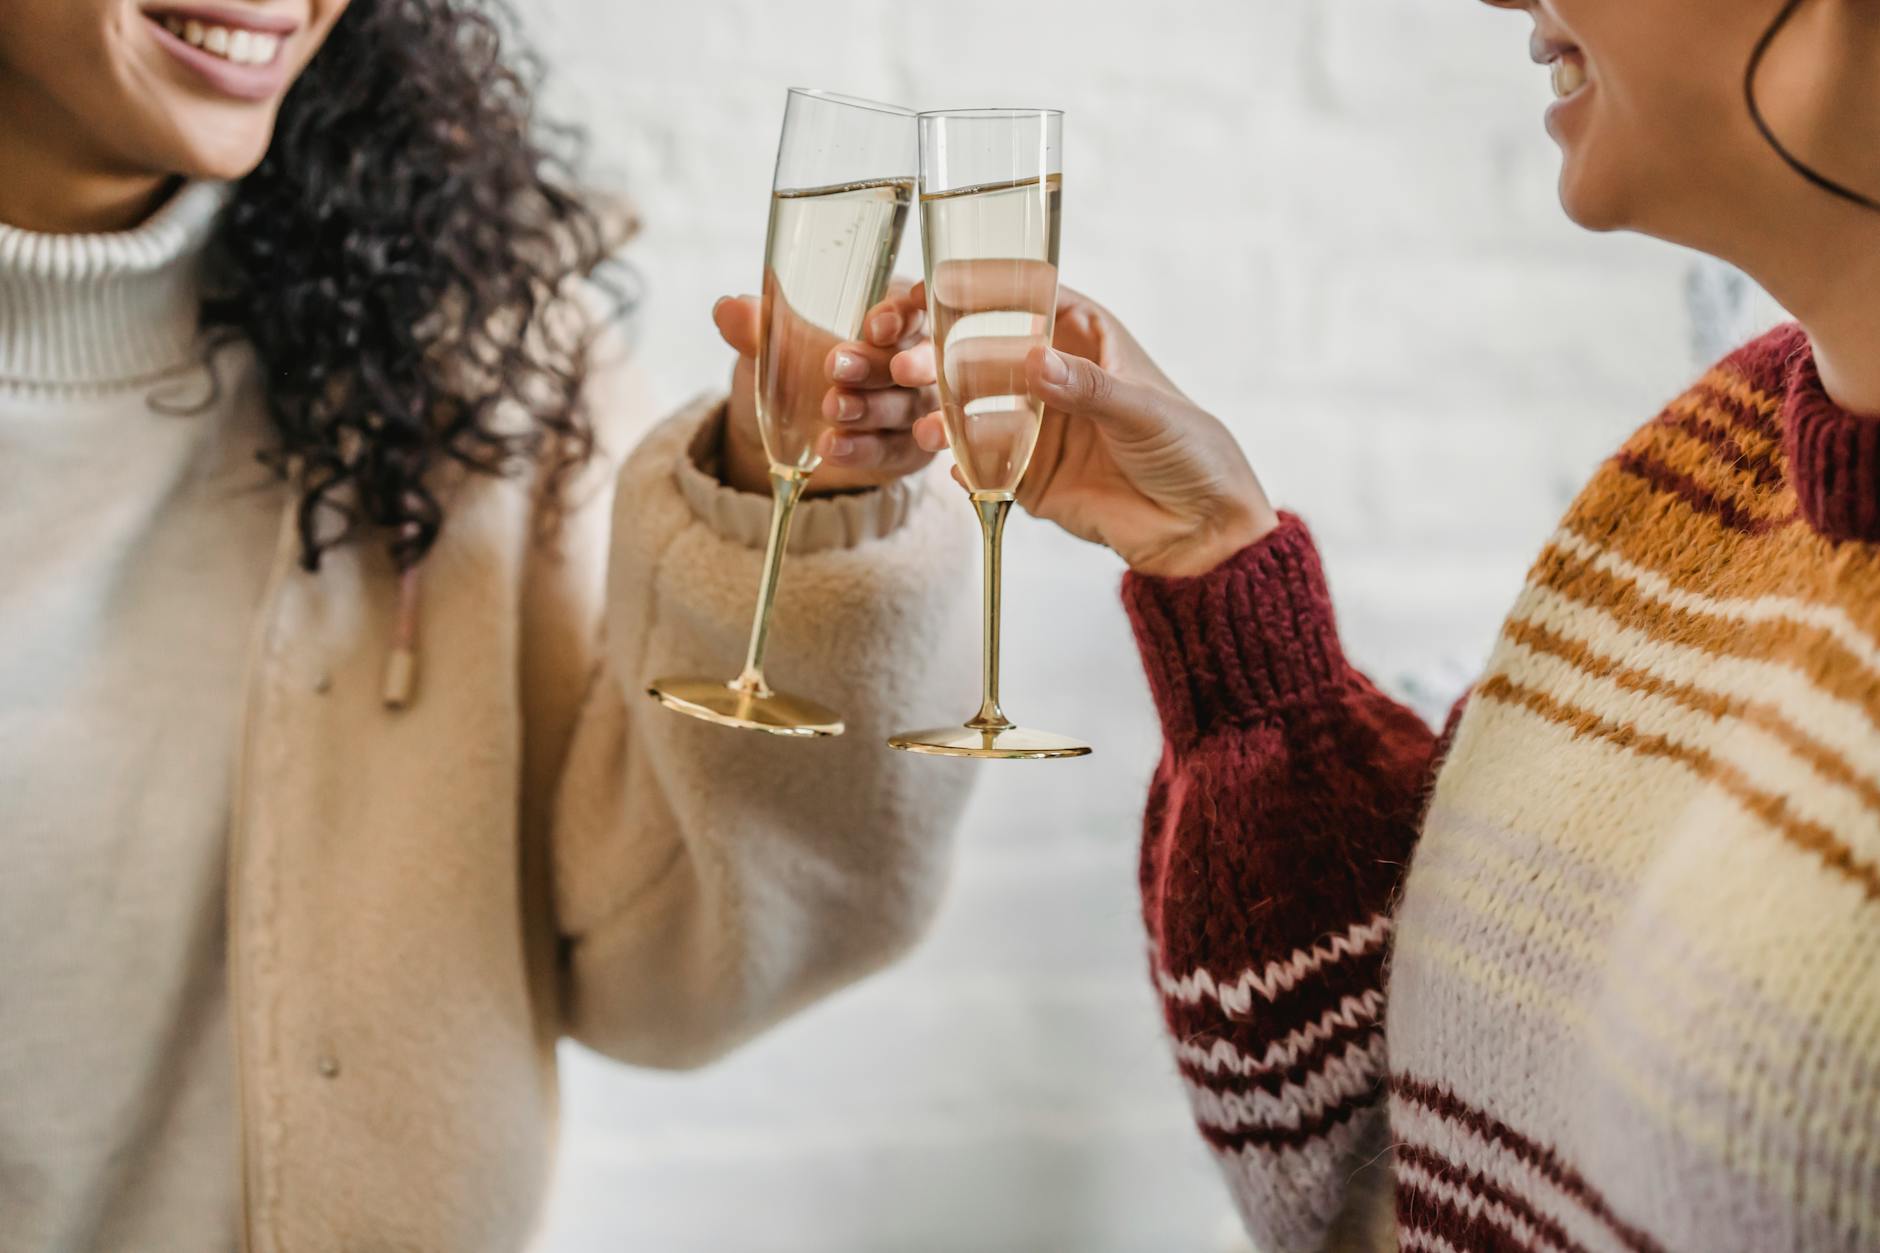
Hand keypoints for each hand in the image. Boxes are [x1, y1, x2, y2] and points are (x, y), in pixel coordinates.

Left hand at [714, 281, 937, 494]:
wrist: (783, 435)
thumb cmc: (792, 369)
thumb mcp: (771, 346)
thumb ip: (756, 326)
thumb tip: (727, 310)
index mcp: (890, 317)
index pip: (911, 308)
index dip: (899, 315)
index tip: (872, 326)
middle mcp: (912, 359)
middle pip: (913, 358)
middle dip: (877, 363)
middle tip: (837, 367)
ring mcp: (915, 407)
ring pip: (906, 407)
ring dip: (869, 408)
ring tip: (831, 409)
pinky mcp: (908, 450)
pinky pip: (893, 450)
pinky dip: (864, 449)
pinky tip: (833, 447)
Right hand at [892, 270, 1278, 576]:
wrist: (1201, 529)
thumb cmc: (1189, 449)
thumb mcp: (1142, 409)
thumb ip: (1086, 386)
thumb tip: (1033, 359)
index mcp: (1084, 338)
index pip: (1026, 300)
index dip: (982, 290)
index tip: (937, 288)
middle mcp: (1053, 376)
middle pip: (985, 352)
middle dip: (945, 357)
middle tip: (912, 368)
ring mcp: (1037, 426)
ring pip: (975, 409)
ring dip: (945, 414)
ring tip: (930, 427)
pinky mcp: (1027, 476)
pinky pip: (984, 465)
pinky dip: (965, 463)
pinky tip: (955, 465)